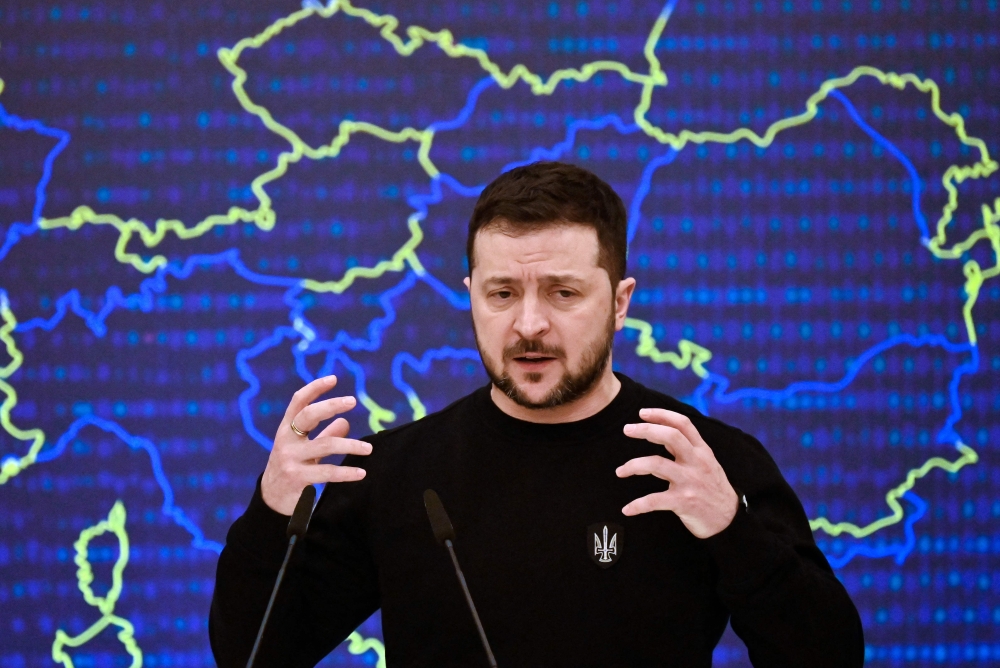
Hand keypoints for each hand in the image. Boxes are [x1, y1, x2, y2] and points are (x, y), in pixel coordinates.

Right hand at [261, 375, 372, 514]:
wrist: (271, 500)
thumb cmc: (291, 468)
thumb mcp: (304, 449)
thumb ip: (323, 435)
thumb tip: (345, 422)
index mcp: (286, 429)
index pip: (298, 402)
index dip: (314, 388)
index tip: (333, 378)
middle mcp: (286, 441)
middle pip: (308, 415)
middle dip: (331, 405)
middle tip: (352, 401)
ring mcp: (290, 459)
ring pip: (326, 445)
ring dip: (351, 445)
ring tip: (368, 449)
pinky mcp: (298, 478)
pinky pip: (328, 472)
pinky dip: (347, 472)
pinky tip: (361, 472)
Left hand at [616, 408, 737, 537]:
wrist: (730, 520)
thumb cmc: (713, 489)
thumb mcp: (706, 463)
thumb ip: (685, 448)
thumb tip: (660, 431)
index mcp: (702, 451)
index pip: (683, 424)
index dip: (662, 414)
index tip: (642, 413)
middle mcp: (696, 462)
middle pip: (670, 436)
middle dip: (646, 429)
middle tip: (627, 429)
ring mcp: (690, 481)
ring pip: (656, 464)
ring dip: (633, 466)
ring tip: (620, 471)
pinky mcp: (684, 502)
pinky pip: (655, 500)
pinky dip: (638, 505)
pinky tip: (627, 509)